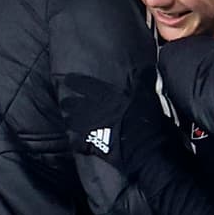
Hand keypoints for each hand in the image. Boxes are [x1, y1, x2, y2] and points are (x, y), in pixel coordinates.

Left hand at [64, 68, 180, 178]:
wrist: (143, 148)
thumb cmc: (145, 119)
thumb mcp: (148, 95)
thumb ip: (144, 79)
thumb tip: (146, 66)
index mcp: (105, 96)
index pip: (84, 84)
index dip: (74, 81)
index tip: (67, 79)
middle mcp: (93, 111)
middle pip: (71, 104)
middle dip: (68, 103)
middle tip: (66, 102)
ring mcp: (90, 129)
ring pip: (71, 123)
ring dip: (70, 121)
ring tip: (68, 120)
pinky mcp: (93, 147)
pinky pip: (78, 145)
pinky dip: (77, 144)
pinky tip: (78, 144)